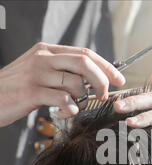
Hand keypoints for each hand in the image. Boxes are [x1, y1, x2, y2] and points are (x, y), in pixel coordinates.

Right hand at [0, 42, 124, 126]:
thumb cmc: (19, 88)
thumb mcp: (40, 72)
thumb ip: (63, 71)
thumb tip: (91, 80)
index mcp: (48, 51)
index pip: (85, 53)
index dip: (106, 66)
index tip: (119, 79)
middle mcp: (43, 58)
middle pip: (84, 63)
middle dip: (101, 81)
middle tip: (104, 95)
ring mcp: (37, 74)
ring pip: (76, 83)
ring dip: (82, 99)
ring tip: (74, 107)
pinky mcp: (32, 91)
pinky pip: (64, 100)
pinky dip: (71, 109)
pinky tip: (65, 112)